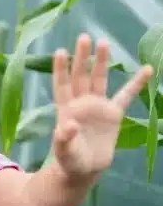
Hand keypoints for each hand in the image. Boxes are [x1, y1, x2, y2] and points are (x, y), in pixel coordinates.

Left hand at [50, 34, 153, 178]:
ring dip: (101, 62)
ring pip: (99, 79)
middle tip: (84, 37)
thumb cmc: (69, 159)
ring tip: (104, 42)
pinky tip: (147, 69)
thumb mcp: (63, 151)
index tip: (59, 51)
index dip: (60, 69)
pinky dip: (136, 83)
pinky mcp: (113, 114)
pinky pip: (126, 96)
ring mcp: (97, 106)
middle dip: (81, 57)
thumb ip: (63, 138)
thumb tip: (66, 125)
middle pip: (80, 76)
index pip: (62, 84)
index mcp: (65, 108)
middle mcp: (80, 102)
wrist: (84, 168)